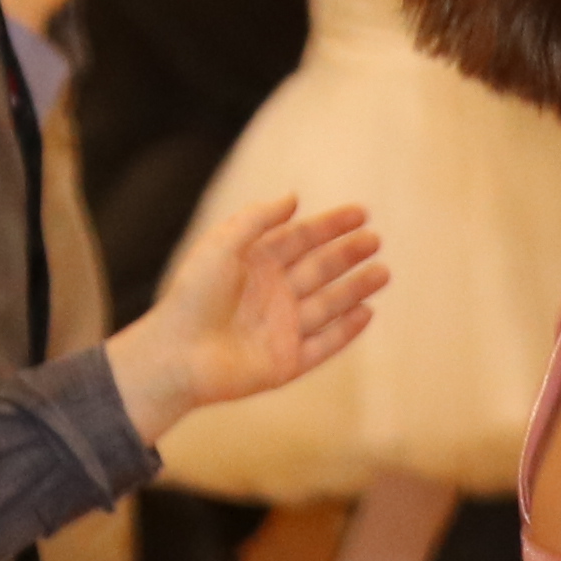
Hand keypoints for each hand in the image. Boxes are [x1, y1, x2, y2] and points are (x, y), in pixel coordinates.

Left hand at [108, 193, 387, 431]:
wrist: (178, 354)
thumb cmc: (193, 295)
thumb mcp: (222, 245)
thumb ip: (257, 219)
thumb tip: (294, 198)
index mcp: (255, 265)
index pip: (300, 239)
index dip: (330, 225)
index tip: (361, 212)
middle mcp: (272, 295)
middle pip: (319, 269)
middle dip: (348, 254)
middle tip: (375, 239)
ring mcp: (282, 330)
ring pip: (329, 305)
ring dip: (356, 288)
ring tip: (383, 272)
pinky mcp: (287, 363)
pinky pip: (323, 345)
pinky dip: (346, 331)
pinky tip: (367, 313)